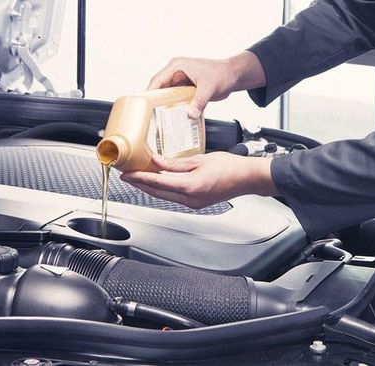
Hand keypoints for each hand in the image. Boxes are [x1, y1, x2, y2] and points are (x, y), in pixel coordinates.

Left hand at [120, 152, 277, 208]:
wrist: (247, 178)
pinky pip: (174, 197)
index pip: (158, 183)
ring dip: (151, 187)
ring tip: (139, 178)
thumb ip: (175, 163)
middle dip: (140, 184)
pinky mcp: (197, 203)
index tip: (127, 174)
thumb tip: (156, 161)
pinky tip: (159, 182)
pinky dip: (164, 189)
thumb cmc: (230, 167)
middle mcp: (190, 199)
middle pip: (157, 193)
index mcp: (190, 187)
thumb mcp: (199, 160)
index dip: (140, 178)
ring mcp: (194, 203)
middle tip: (127, 177)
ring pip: (165, 196)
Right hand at [148, 51, 266, 118]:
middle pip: (159, 89)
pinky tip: (171, 119)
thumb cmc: (222, 74)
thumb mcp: (209, 88)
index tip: (144, 107)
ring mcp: (180, 81)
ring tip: (158, 120)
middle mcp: (176, 73)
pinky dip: (173, 108)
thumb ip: (199, 101)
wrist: (233, 75)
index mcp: (177, 66)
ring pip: (166, 95)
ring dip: (163, 106)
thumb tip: (191, 114)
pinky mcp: (185, 89)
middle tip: (149, 117)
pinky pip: (175, 99)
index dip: (149, 93)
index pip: (158, 80)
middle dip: (154, 102)